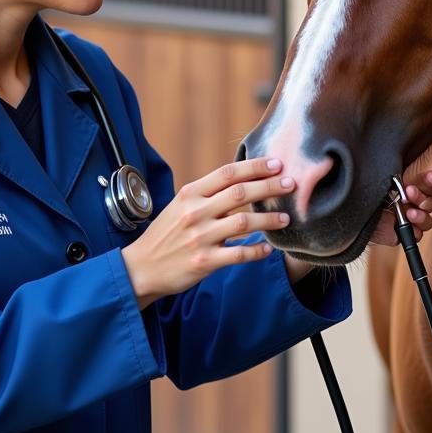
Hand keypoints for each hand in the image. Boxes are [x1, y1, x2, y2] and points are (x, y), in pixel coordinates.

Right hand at [121, 158, 294, 307]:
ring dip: (269, 220)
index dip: (255, 167)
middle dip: (270, 187)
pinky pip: (238, 254)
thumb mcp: (180, 205)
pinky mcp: (204, 262)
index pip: (227, 173)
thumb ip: (207, 193)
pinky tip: (268, 248)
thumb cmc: (166, 234)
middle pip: (241, 193)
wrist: (140, 268)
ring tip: (285, 218)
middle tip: (291, 184)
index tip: (277, 164)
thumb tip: (242, 179)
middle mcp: (195, 213)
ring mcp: (200, 238)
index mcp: (190, 194)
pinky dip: (256, 251)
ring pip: (244, 223)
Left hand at [369, 170, 431, 245]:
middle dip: (422, 196)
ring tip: (409, 212)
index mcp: (411, 188)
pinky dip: (414, 229)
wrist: (354, 216)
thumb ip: (392, 176)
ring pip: (428, 220)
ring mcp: (411, 221)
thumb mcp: (379, 181)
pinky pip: (418, 234)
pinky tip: (407, 223)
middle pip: (430, 201)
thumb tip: (401, 170)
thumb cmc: (367, 195)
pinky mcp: (405, 234)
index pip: (429, 183)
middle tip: (409, 191)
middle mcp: (414, 205)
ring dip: (421, 215)